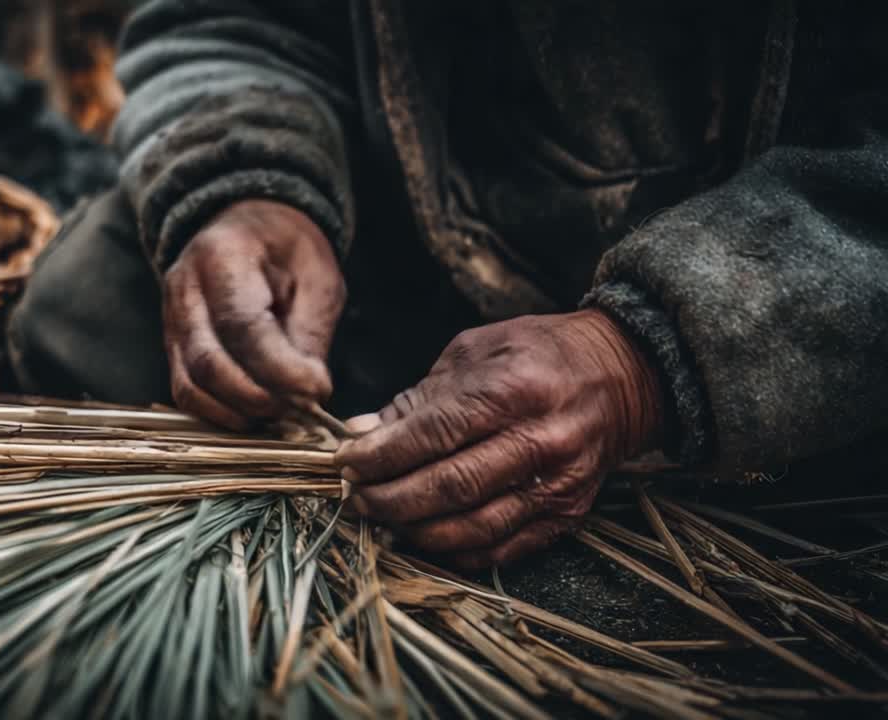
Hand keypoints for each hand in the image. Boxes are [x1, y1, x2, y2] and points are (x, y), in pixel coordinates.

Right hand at [163, 200, 344, 428]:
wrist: (247, 229)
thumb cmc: (287, 251)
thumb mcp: (316, 278)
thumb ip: (310, 333)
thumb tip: (309, 394)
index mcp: (222, 257)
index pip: (242, 325)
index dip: (280, 368)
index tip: (318, 390)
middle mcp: (184, 289)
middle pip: (209, 363)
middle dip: (258, 399)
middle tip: (300, 410)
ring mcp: (171, 320)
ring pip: (191, 385)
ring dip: (237, 412)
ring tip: (280, 416)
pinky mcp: (173, 346)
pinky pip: (186, 391)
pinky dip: (219, 413)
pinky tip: (255, 415)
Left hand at [334, 309, 662, 567]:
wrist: (624, 375)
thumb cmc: (538, 355)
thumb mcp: (475, 353)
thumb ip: (418, 397)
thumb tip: (361, 432)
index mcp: (513, 389)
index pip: (432, 434)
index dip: (380, 455)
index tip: (345, 461)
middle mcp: (540, 440)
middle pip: (449, 485)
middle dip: (389, 497)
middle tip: (356, 496)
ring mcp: (558, 483)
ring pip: (472, 525)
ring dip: (415, 530)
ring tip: (382, 518)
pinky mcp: (568, 514)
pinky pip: (503, 548)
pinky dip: (455, 551)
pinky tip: (424, 538)